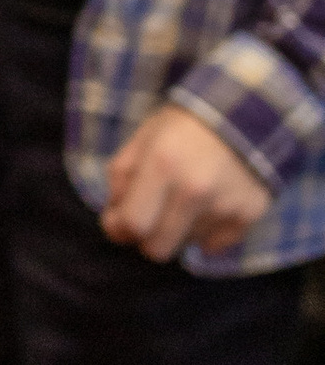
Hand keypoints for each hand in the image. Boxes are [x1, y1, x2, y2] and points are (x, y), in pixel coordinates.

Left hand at [100, 99, 271, 261]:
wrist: (243, 114)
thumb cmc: (182, 129)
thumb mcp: (141, 140)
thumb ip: (120, 180)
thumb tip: (115, 224)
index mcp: (162, 165)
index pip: (133, 224)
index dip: (120, 229)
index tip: (119, 222)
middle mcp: (195, 189)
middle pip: (158, 249)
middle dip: (147, 237)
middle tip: (150, 217)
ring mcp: (225, 205)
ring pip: (185, 246)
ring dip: (178, 230)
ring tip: (185, 198)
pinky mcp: (248, 215)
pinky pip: (214, 245)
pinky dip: (205, 231)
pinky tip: (207, 204)